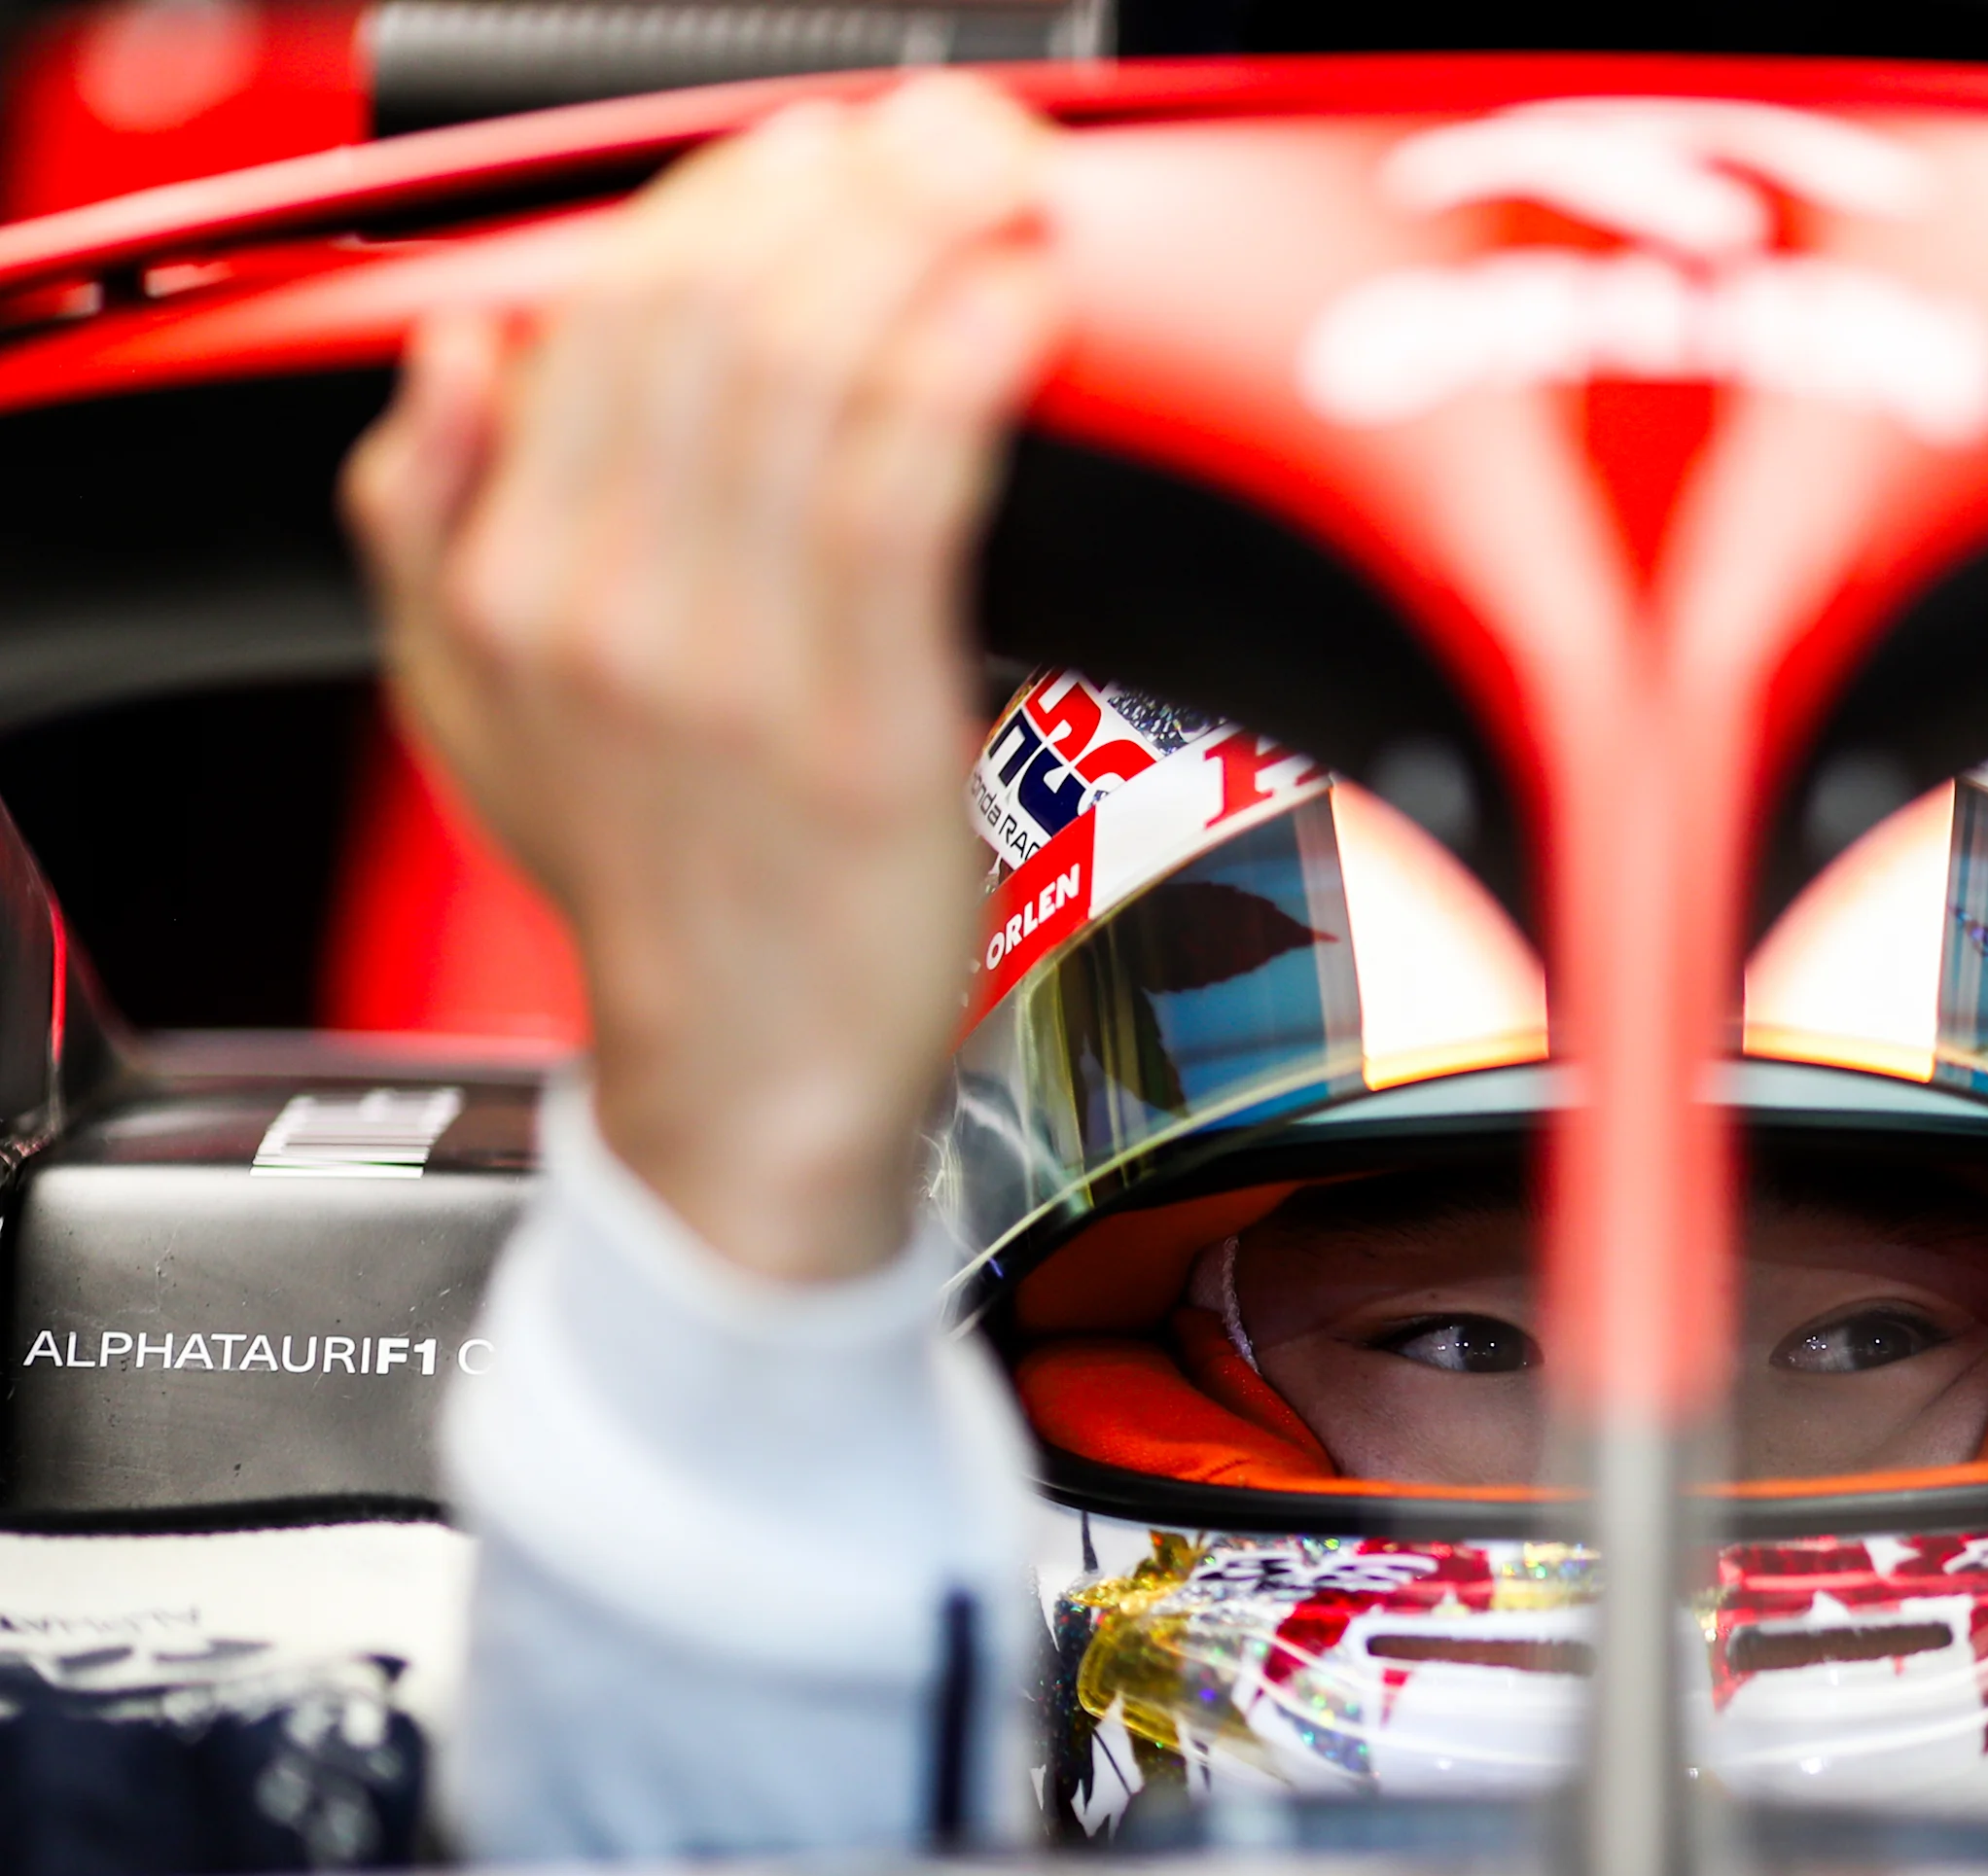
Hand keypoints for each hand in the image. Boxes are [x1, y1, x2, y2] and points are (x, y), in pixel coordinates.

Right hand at [344, 77, 1064, 1281]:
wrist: (750, 1088)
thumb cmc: (663, 895)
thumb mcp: (468, 712)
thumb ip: (429, 522)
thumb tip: (459, 355)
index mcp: (510, 576)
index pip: (605, 320)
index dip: (726, 205)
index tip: (824, 156)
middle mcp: (604, 602)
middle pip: (712, 316)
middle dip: (842, 191)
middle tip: (945, 138)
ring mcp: (730, 661)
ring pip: (809, 374)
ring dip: (921, 246)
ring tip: (999, 184)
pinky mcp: (863, 716)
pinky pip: (906, 486)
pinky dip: (967, 370)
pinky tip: (1020, 306)